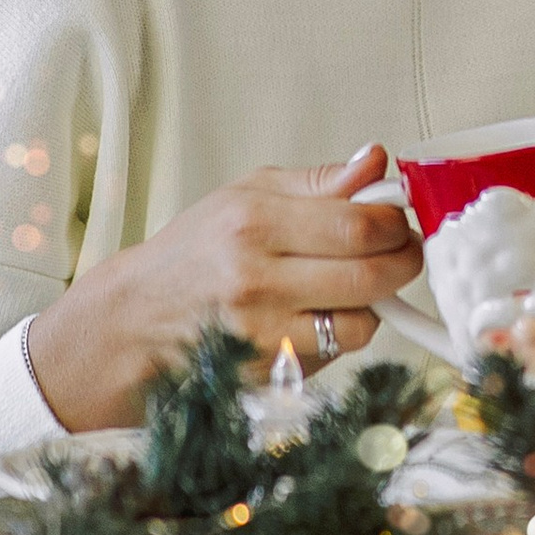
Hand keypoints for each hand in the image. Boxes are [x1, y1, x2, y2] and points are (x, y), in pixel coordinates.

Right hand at [26, 145, 422, 431]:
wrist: (132, 321)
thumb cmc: (195, 251)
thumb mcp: (249, 194)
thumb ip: (321, 181)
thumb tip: (377, 161)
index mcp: (254, 222)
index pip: (359, 225)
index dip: (396, 224)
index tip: (398, 221)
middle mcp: (255, 279)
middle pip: (371, 276)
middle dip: (403, 264)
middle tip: (400, 253)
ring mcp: (259, 333)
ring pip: (361, 325)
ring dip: (372, 305)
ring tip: (350, 286)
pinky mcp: (262, 373)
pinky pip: (332, 355)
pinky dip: (339, 335)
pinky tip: (317, 315)